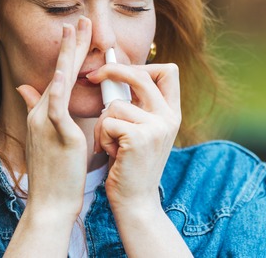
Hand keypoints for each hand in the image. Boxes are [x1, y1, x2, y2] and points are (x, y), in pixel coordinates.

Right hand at [15, 17, 91, 216]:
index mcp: (42, 113)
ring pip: (57, 82)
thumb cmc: (53, 174)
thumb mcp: (44, 137)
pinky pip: (57, 109)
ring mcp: (46, 123)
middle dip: (70, 44)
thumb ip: (36, 110)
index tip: (79, 30)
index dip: (69, 52)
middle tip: (81, 18)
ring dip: (67, 55)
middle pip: (58, 71)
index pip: (58, 75)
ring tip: (75, 30)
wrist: (49, 204)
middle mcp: (41, 113)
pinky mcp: (57, 136)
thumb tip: (25, 88)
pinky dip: (59, 89)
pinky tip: (65, 72)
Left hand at [86, 62, 181, 212]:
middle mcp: (169, 117)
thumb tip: (116, 71)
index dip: (144, 65)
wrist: (135, 200)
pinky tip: (110, 153)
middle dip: (112, 70)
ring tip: (110, 144)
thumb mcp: (142, 130)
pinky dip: (102, 137)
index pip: (168, 71)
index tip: (121, 69)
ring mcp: (156, 127)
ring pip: (115, 104)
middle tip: (93, 77)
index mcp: (172, 113)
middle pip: (140, 75)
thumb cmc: (130, 163)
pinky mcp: (138, 137)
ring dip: (103, 123)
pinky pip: (107, 121)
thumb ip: (139, 104)